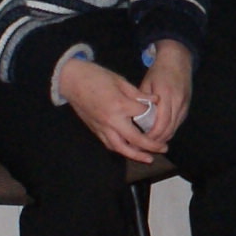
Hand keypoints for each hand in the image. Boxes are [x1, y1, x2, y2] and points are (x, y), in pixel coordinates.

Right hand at [54, 56, 168, 163]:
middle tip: (163, 149)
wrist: (71, 80)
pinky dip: (121, 149)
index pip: (142, 115)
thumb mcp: (120, 81)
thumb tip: (154, 100)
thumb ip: (138, 93)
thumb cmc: (96, 77)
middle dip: (151, 146)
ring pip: (120, 148)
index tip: (159, 111)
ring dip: (136, 155)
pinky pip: (110, 144)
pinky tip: (130, 151)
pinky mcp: (95, 130)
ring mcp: (102, 127)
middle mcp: (111, 120)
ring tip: (148, 158)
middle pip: (135, 140)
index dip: (153, 113)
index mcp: (119, 105)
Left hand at [140, 42, 196, 149]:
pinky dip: (169, 131)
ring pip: (174, 128)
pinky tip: (159, 135)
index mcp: (165, 95)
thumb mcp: (146, 83)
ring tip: (149, 144)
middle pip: (168, 129)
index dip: (151, 135)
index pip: (160, 122)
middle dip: (156, 141)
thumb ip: (142, 101)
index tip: (140, 141)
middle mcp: (177, 102)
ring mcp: (184, 105)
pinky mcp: (187, 107)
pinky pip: (177, 124)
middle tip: (143, 147)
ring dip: (163, 138)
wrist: (177, 61)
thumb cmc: (159, 71)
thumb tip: (133, 119)